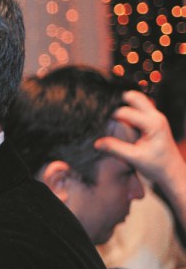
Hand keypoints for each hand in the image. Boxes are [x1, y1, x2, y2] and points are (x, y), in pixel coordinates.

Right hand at [95, 90, 185, 223]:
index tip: (96, 120)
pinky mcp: (153, 121)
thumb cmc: (157, 166)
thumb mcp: (134, 158)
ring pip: (137, 100)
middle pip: (134, 97)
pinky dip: (127, 110)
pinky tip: (116, 118)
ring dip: (123, 104)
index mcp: (153, 123)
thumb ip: (115, 148)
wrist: (172, 172)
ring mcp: (156, 117)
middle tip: (102, 109)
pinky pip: (139, 108)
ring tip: (107, 113)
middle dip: (117, 100)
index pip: (125, 112)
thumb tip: (96, 143)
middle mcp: (156, 116)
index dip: (109, 114)